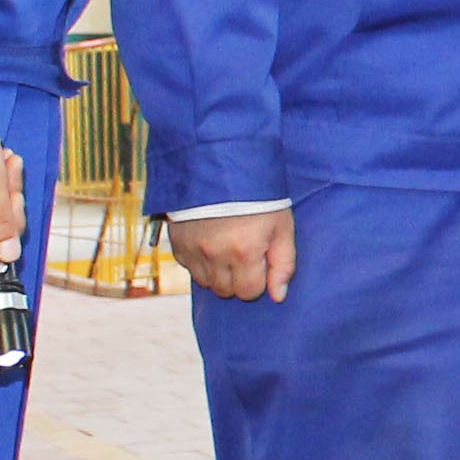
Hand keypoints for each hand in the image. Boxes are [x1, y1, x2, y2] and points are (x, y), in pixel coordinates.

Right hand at [169, 206, 296, 301]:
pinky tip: (210, 240)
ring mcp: (192, 249)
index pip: (248, 292)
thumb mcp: (282, 225)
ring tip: (227, 246)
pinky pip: (188, 266)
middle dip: (237, 279)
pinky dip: (199, 261)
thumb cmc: (259, 194)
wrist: (221, 162)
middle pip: (225, 290)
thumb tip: (278, 296)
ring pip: (205, 282)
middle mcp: (214, 254)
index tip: (259, 260)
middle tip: (244, 253)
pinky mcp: (176, 241)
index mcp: (243, 252)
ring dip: (217, 272)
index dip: (257, 280)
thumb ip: (283, 264)